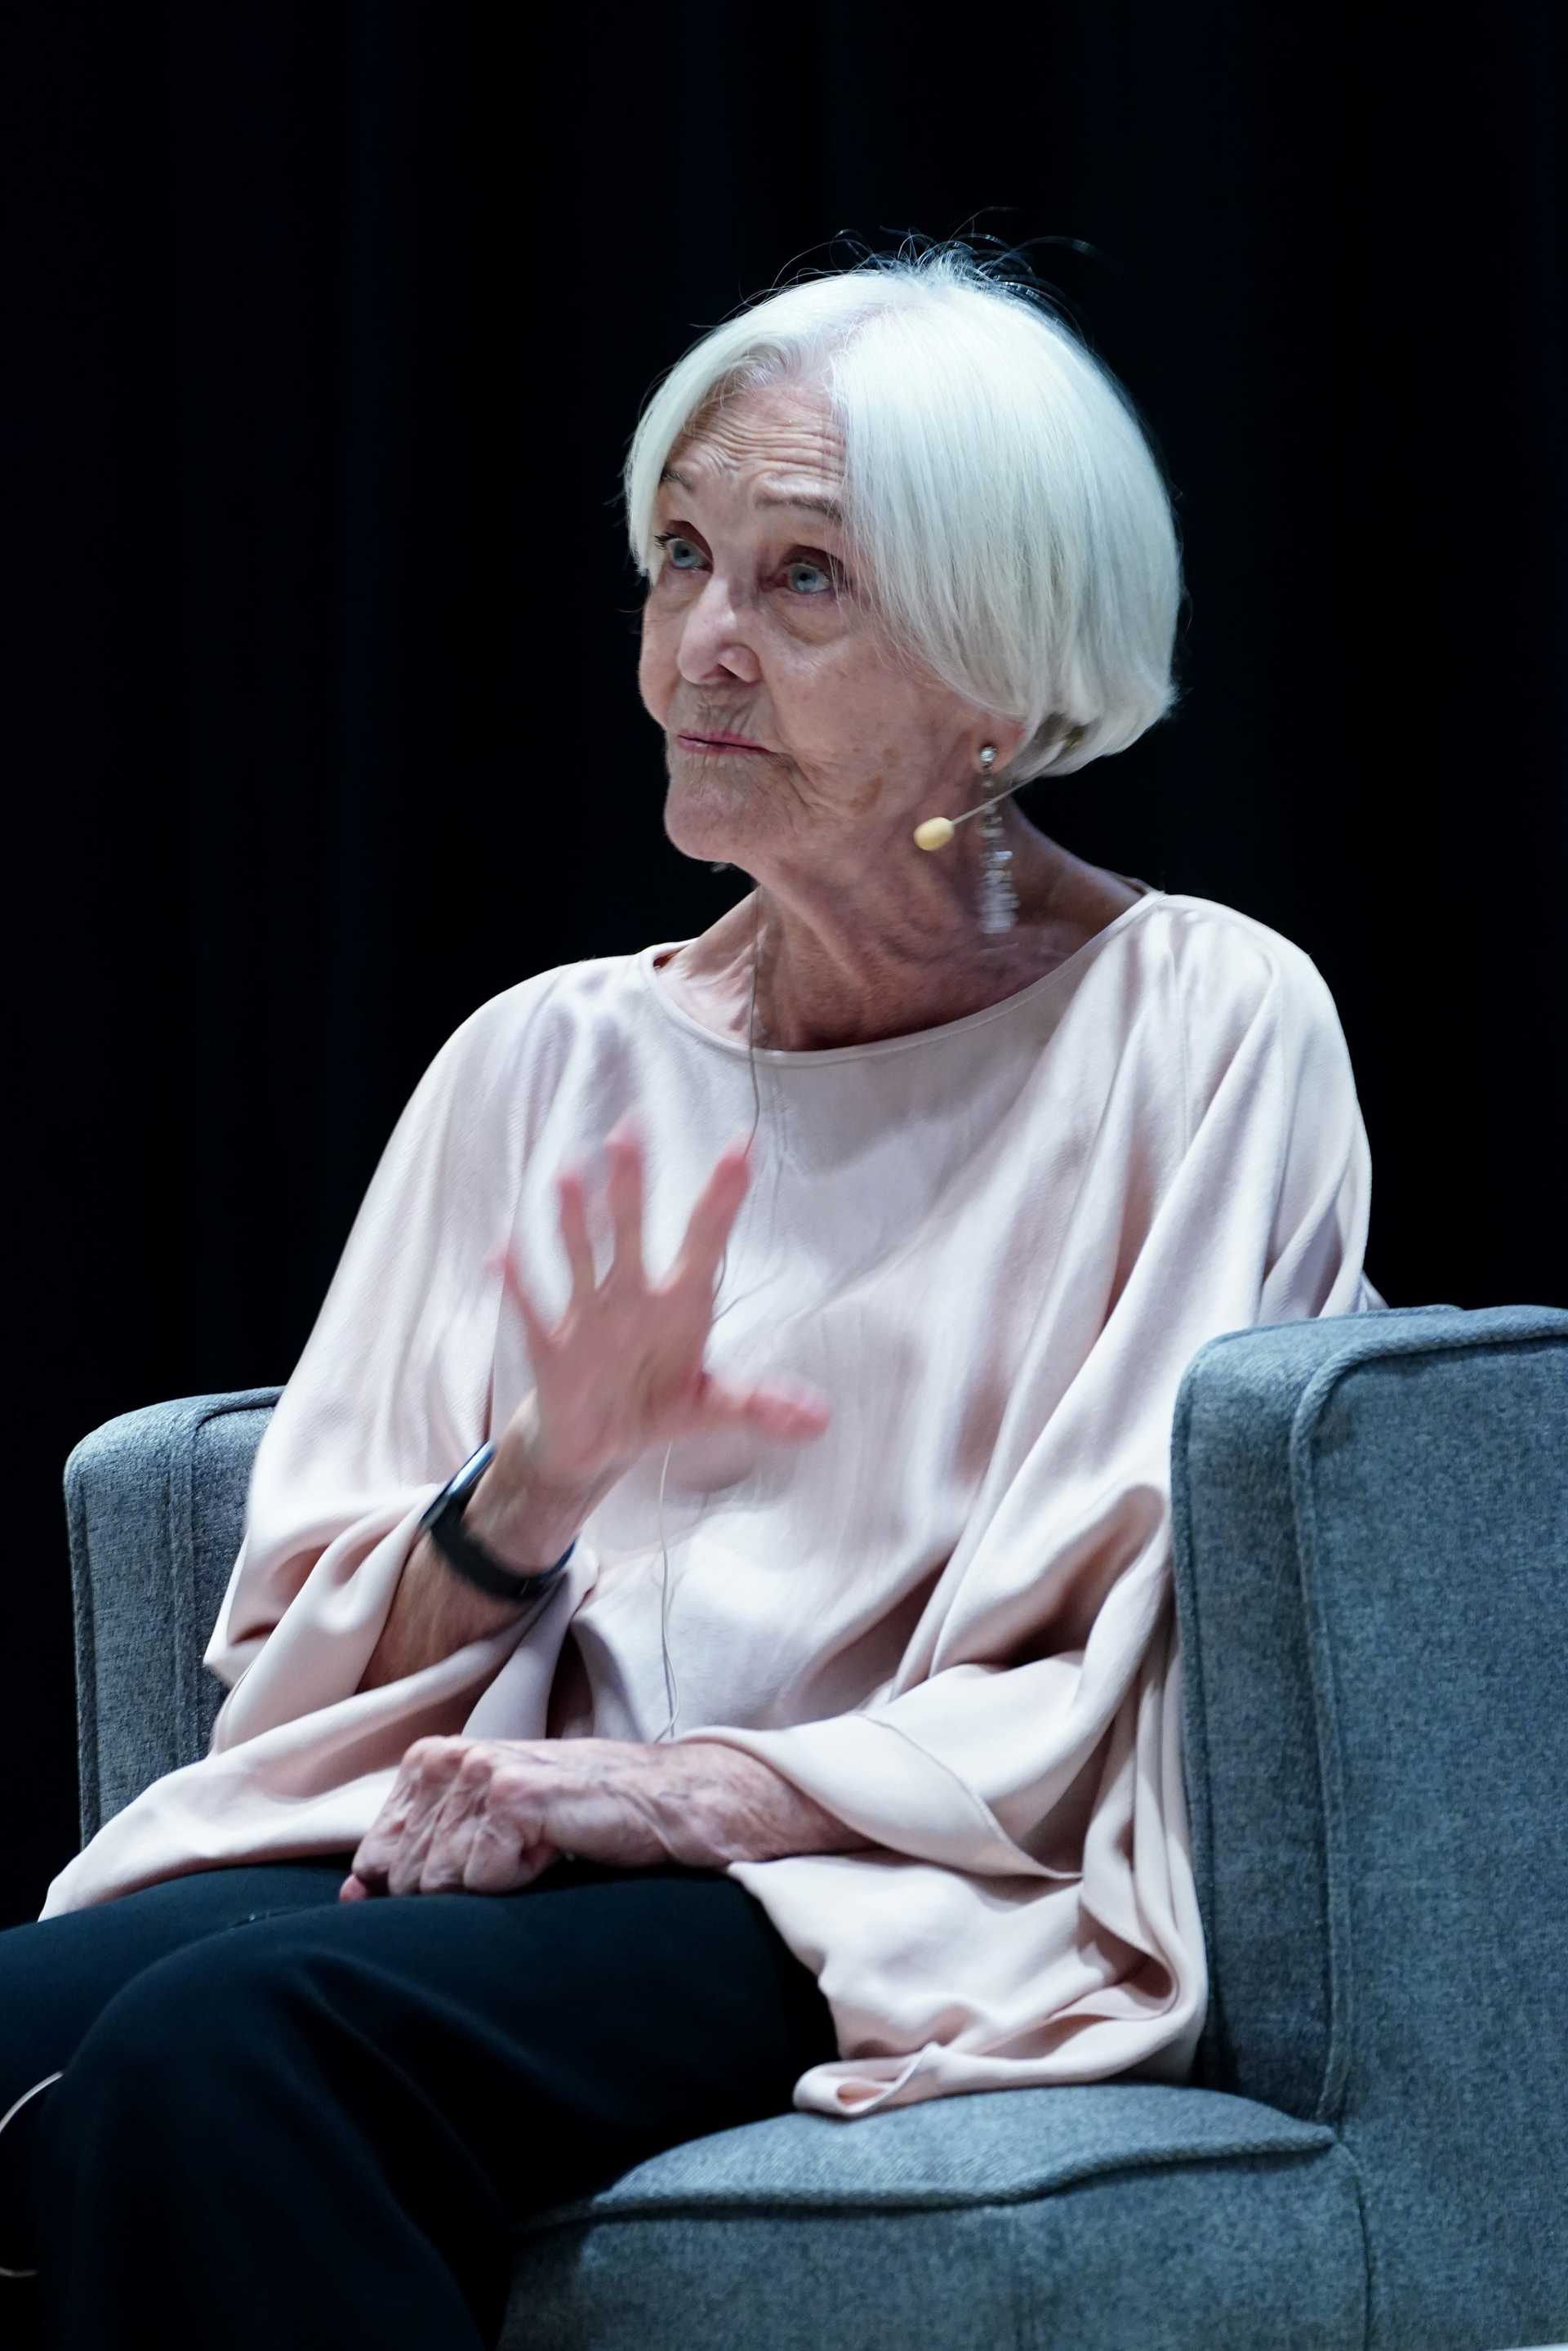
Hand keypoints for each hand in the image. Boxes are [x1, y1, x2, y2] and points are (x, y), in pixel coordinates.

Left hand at [338, 1735, 668, 1898]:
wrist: (658, 1802)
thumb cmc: (572, 1818)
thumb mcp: (481, 1831)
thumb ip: (413, 1855)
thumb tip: (349, 1897)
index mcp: (429, 1760)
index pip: (376, 1860)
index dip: (421, 1885)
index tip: (478, 1866)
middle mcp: (447, 1758)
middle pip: (406, 1878)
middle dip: (459, 1887)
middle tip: (515, 1855)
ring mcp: (479, 1772)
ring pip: (441, 1883)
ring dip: (494, 1883)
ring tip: (536, 1848)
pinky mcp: (513, 1796)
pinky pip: (484, 1880)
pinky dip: (522, 1881)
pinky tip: (553, 1847)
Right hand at [483, 1111, 830, 1487]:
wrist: (598, 1444)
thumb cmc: (657, 1406)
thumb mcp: (710, 1409)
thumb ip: (760, 1406)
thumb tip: (820, 1420)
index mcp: (682, 1303)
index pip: (707, 1239)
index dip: (724, 1196)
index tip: (743, 1147)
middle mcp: (635, 1297)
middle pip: (633, 1232)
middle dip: (631, 1185)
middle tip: (629, 1130)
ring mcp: (591, 1318)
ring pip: (583, 1259)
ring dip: (573, 1222)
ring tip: (566, 1177)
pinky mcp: (553, 1348)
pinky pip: (534, 1311)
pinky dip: (519, 1286)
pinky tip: (502, 1252)